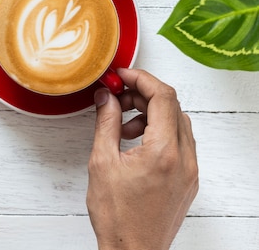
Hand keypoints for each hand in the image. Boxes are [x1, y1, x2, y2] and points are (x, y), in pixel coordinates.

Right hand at [86, 68, 197, 249]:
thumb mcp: (102, 163)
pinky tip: (137, 143)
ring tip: (124, 126)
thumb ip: (106, 123)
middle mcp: (185, 159)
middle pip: (172, 107)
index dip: (141, 79)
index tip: (122, 76)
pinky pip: (180, 143)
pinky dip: (160, 133)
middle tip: (117, 98)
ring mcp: (190, 171)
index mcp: (163, 152)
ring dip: (152, 114)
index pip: (163, 97)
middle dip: (143, 96)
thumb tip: (106, 98)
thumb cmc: (117, 216)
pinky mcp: (188, 180)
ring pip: (178, 124)